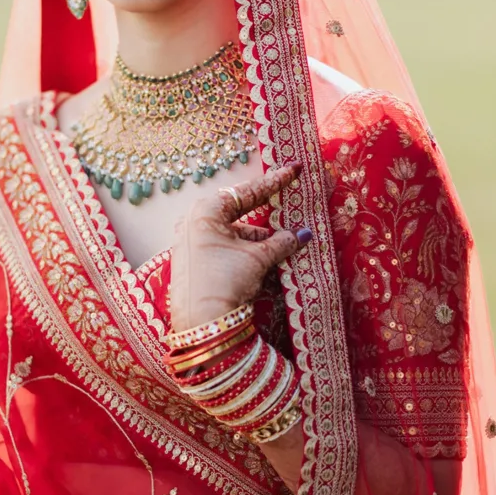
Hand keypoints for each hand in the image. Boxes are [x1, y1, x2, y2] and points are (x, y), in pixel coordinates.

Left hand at [170, 163, 312, 334]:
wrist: (202, 325)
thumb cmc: (224, 280)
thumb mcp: (258, 258)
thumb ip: (281, 242)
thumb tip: (303, 234)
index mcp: (205, 212)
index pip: (246, 192)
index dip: (274, 183)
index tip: (294, 169)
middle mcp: (194, 223)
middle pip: (241, 215)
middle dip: (269, 220)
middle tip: (291, 210)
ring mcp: (192, 245)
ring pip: (236, 237)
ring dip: (261, 244)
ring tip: (285, 251)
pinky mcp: (195, 266)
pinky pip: (227, 253)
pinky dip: (248, 256)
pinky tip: (267, 267)